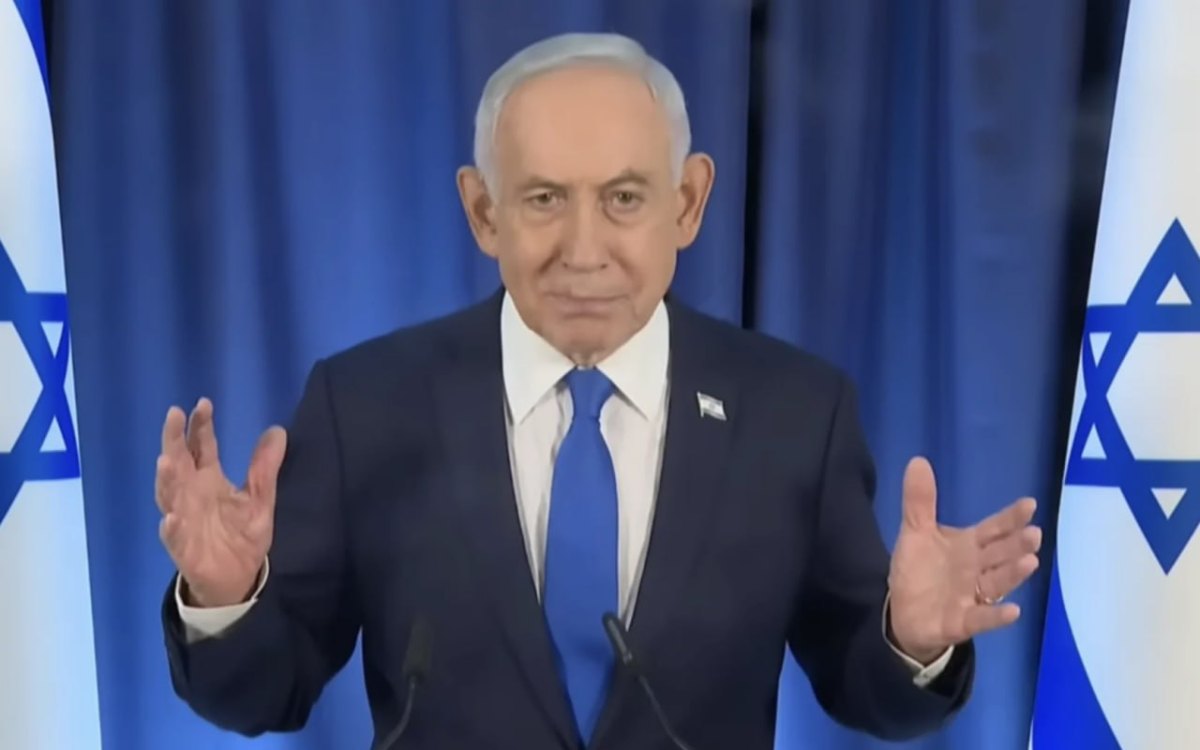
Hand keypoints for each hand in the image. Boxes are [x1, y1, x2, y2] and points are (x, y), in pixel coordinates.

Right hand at [156, 398, 286, 607]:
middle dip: (174, 440)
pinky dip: (171, 527)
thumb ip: (265, 468)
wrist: (237, 577)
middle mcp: (190, 494)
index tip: (203, 404)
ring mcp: (183, 519)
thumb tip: (278, 430)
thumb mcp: (260, 499)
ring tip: (167, 460)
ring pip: (169, 495)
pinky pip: (173, 536)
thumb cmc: (242, 535)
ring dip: (167, 479)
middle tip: (174, 415)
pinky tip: (171, 518)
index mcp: (208, 480)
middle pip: (178, 462)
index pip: (201, 447)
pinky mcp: (183, 547)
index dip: (200, 426)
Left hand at [887, 457, 1040, 662]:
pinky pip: (982, 618)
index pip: (994, 529)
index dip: (1010, 518)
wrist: (904, 613)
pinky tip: (1013, 611)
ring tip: (1030, 561)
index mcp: (969, 546)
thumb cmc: (919, 571)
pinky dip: (996, 616)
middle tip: (1034, 533)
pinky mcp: (962, 622)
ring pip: (997, 583)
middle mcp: (977, 569)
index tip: (1029, 504)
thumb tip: (918, 460)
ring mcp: (973, 596)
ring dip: (1013, 574)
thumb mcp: (915, 532)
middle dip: (1017, 544)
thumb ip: (919, 501)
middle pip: (1001, 554)